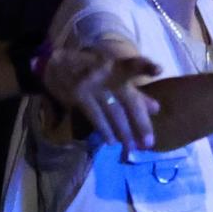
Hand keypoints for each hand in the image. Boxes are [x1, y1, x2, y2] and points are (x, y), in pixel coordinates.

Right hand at [44, 46, 160, 150]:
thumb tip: (156, 109)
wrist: (54, 64)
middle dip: (141, 123)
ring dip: (124, 132)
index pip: (132, 65)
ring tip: (132, 147)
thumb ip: (135, 91)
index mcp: (117, 66)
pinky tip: (112, 141)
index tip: (158, 70)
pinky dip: (106, 130)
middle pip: (129, 100)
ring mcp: (92, 85)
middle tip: (149, 143)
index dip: (145, 66)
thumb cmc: (91, 69)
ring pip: (114, 112)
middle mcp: (106, 74)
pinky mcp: (79, 96)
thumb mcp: (113, 73)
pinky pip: (96, 117)